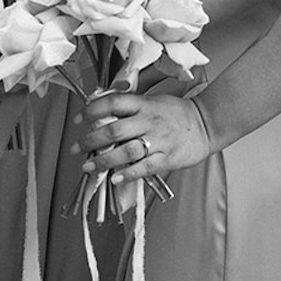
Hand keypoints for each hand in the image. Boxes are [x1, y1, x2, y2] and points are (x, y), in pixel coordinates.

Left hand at [79, 88, 211, 183]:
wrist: (205, 123)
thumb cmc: (175, 112)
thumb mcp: (152, 101)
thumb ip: (130, 107)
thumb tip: (101, 115)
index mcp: (143, 104)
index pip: (112, 103)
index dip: (91, 110)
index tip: (78, 120)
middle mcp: (148, 120)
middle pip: (114, 130)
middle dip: (90, 140)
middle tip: (75, 148)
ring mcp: (158, 140)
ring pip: (126, 151)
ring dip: (103, 160)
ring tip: (88, 167)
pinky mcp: (167, 158)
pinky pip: (144, 168)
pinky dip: (127, 174)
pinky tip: (114, 179)